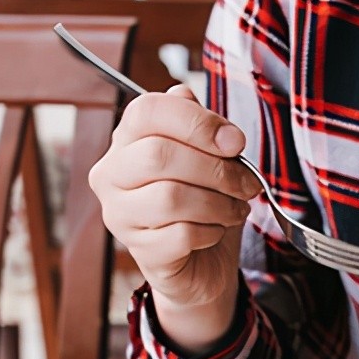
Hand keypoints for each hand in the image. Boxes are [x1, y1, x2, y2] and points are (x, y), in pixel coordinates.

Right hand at [88, 85, 261, 352]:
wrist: (203, 264)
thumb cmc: (203, 205)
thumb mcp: (208, 158)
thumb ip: (198, 125)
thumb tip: (189, 93)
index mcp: (127, 140)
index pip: (147, 111)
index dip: (197, 122)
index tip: (235, 142)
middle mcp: (112, 175)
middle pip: (159, 155)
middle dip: (216, 168)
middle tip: (246, 183)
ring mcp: (119, 215)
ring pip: (171, 197)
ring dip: (218, 203)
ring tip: (236, 208)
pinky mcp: (140, 251)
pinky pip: (181, 235)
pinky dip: (211, 232)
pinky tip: (217, 231)